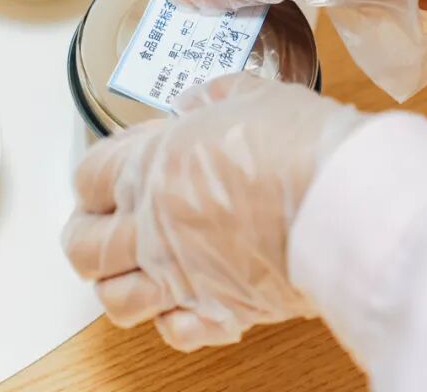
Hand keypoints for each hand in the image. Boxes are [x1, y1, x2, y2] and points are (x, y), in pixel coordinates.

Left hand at [61, 74, 364, 351]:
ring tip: (133, 272)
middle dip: (85, 237)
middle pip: (82, 247)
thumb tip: (197, 104)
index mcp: (152, 167)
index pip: (87, 178)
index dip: (93, 178)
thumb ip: (212, 100)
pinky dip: (171, 320)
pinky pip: (173, 332)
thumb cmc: (299, 146)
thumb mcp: (250, 95)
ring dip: (117, 286)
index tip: (106, 177)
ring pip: (115, 300)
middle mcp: (154, 226)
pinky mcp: (220, 311)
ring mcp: (182, 275)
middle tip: (100, 230)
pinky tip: (182, 302)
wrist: (343, 200)